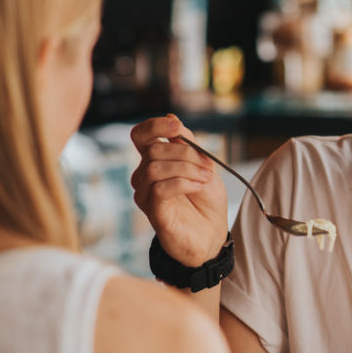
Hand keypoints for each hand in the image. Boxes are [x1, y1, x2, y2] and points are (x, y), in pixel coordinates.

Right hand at [130, 114, 228, 266]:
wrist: (211, 235)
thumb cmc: (206, 201)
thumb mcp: (204, 166)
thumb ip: (188, 144)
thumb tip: (172, 117)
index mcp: (155, 161)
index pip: (140, 135)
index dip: (155, 126)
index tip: (177, 129)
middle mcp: (144, 176)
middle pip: (154, 150)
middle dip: (186, 153)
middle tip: (209, 167)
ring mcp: (145, 194)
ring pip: (156, 168)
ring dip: (187, 169)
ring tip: (206, 179)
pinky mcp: (152, 210)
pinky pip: (160, 188)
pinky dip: (183, 183)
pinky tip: (199, 187)